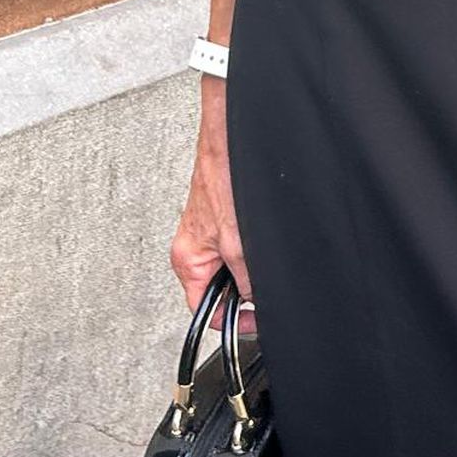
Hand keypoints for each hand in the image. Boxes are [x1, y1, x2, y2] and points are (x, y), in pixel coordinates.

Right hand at [170, 81, 256, 332]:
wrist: (229, 134)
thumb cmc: (222, 177)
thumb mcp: (238, 242)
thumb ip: (246, 278)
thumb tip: (257, 301)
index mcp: (188, 260)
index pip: (206, 311)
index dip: (234, 322)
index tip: (257, 322)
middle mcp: (195, 248)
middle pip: (222, 288)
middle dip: (247, 291)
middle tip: (267, 286)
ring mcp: (211, 231)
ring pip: (235, 265)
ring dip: (253, 266)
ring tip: (265, 251)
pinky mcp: (225, 215)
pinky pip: (241, 243)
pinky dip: (255, 245)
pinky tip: (266, 234)